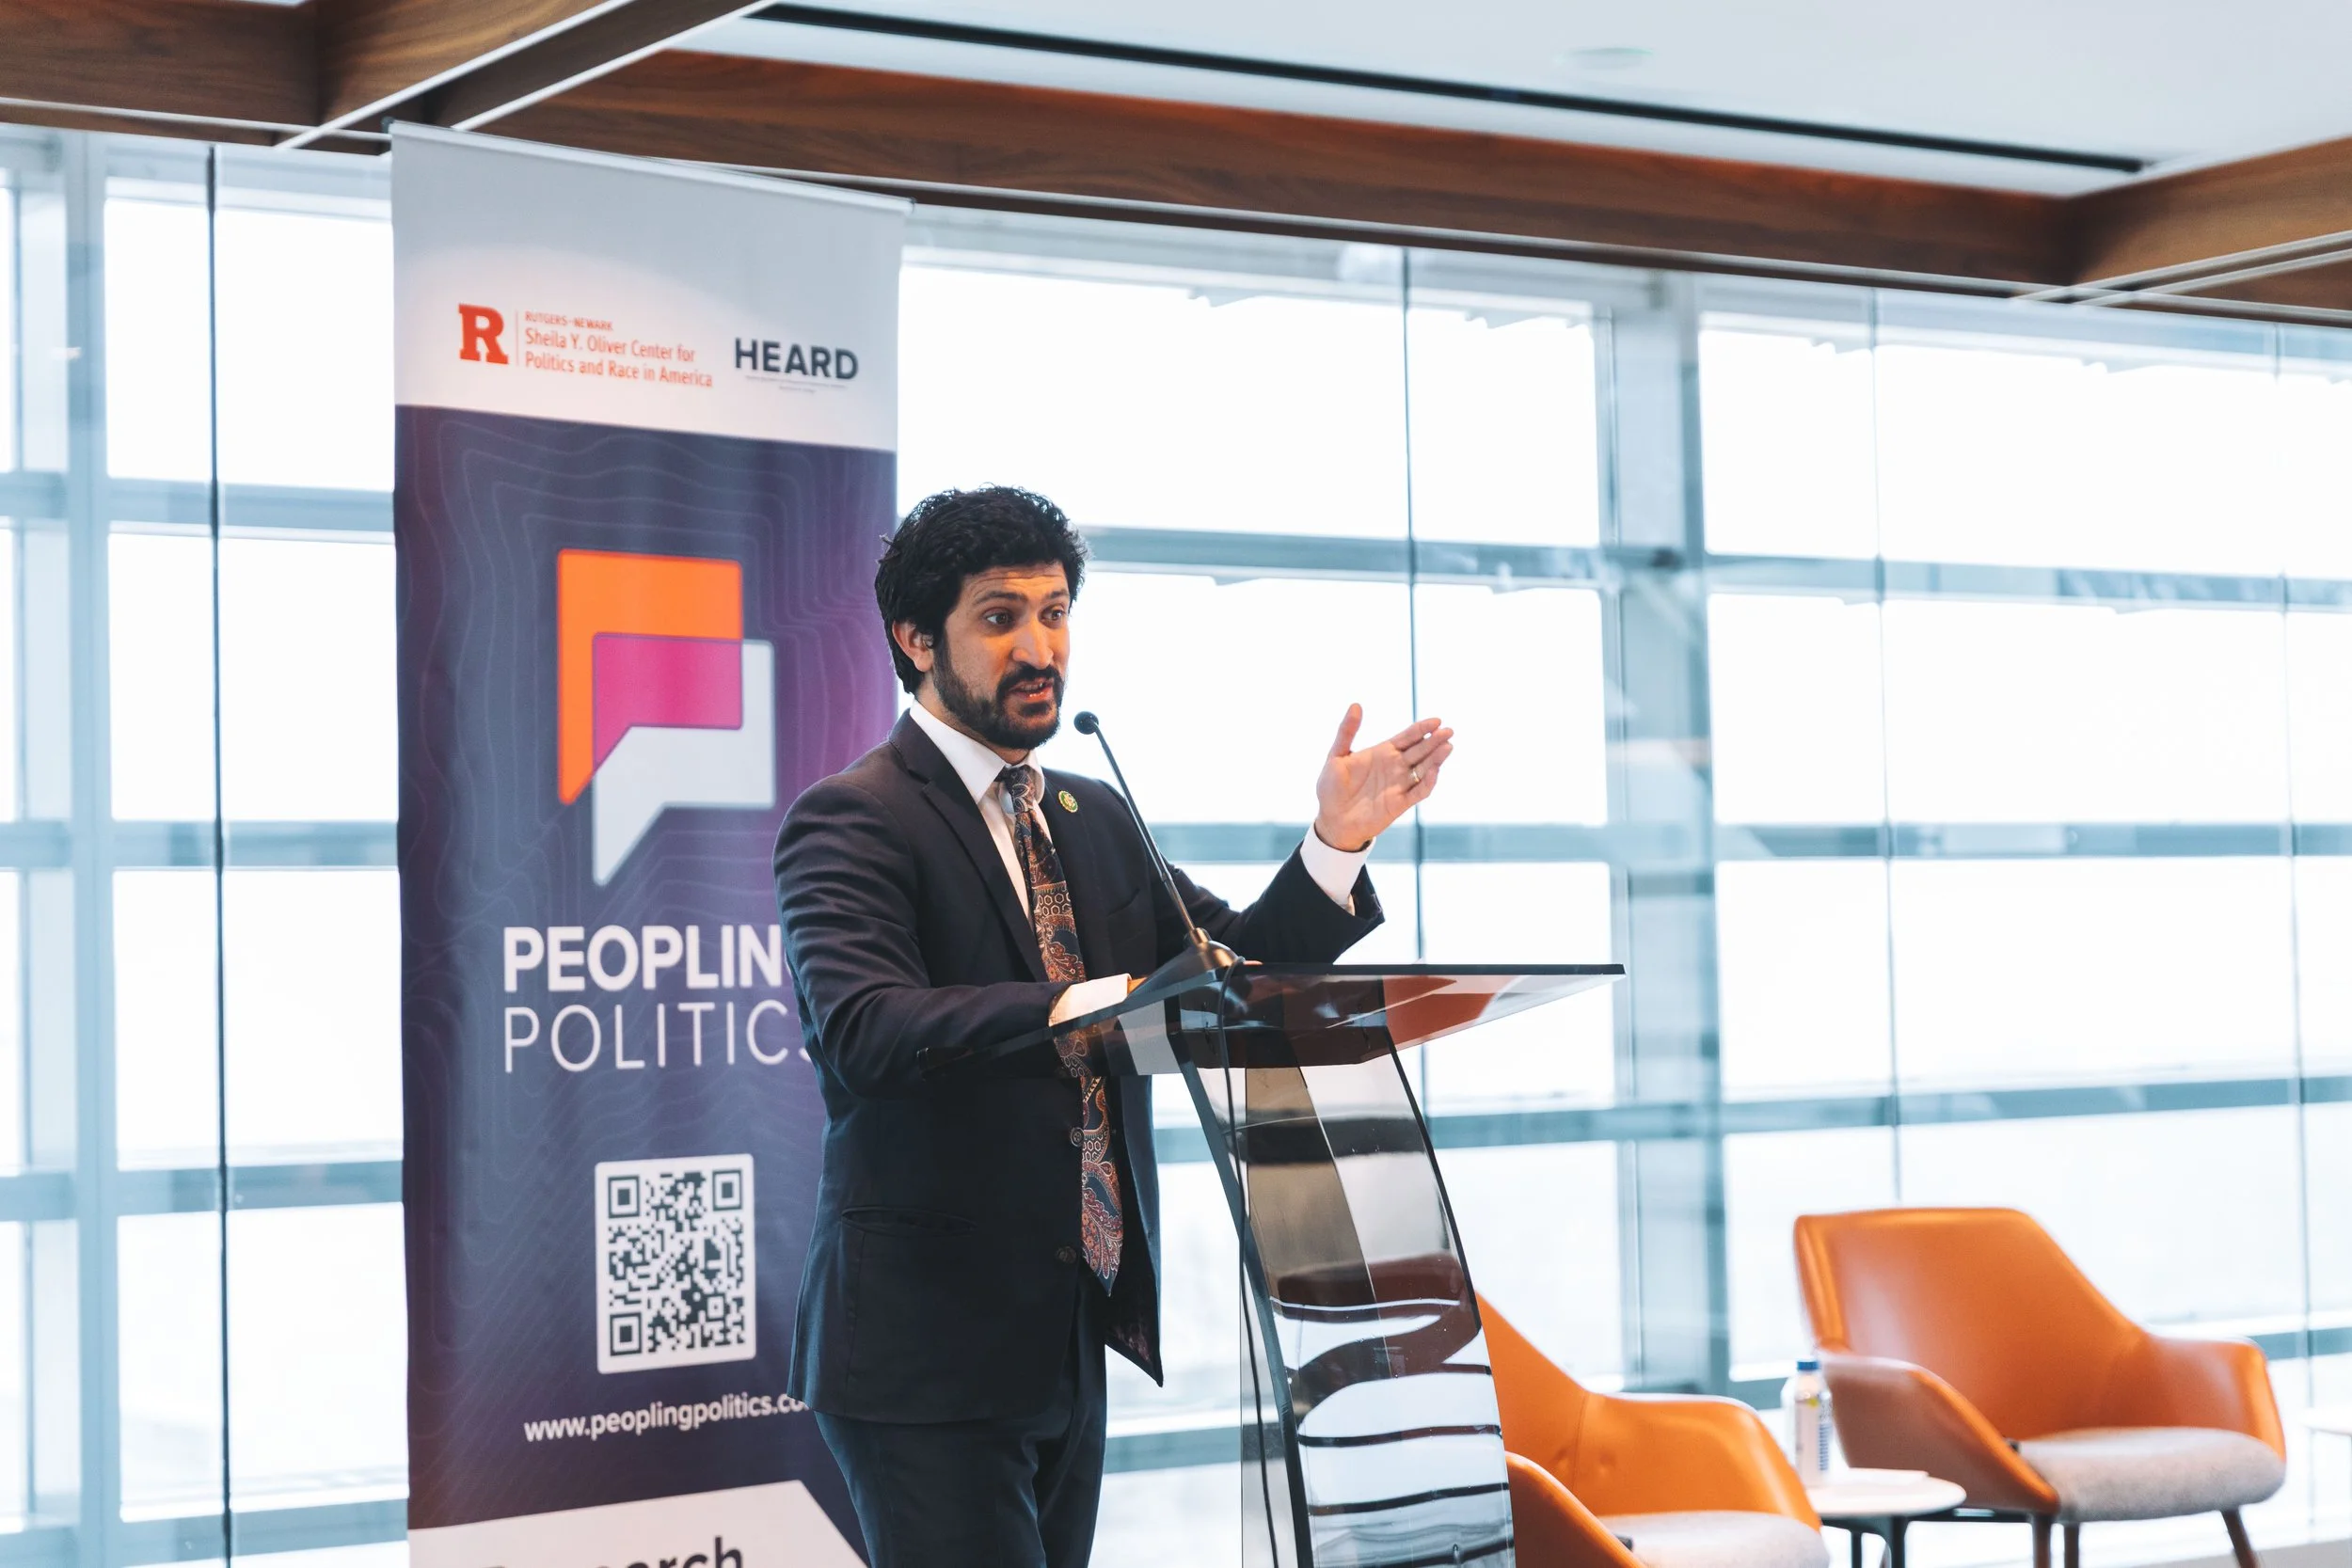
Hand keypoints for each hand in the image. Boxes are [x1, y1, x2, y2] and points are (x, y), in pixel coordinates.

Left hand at [1312, 705, 1452, 851]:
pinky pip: (1418, 791)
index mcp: (1383, 752)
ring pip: (1424, 768)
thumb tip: (1356, 704)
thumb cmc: (1331, 788)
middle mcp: (1395, 766)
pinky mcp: (1400, 803)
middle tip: (1448, 731)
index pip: (1408, 737)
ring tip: (1448, 746)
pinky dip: (1427, 782)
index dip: (1422, 728)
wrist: (1331, 820)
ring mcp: (1399, 784)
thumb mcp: (1336, 755)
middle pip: (1420, 750)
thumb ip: (1347, 731)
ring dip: (1436, 758)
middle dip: (1434, 740)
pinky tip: (1434, 771)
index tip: (1436, 720)